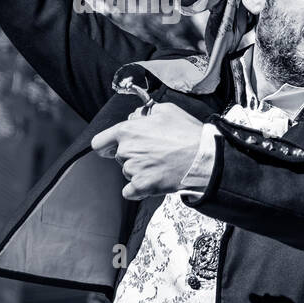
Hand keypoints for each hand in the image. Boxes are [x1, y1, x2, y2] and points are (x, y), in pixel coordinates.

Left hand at [90, 102, 204, 201]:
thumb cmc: (188, 134)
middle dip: (133, 156)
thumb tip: (138, 116)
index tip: (112, 148)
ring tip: (161, 165)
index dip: (106, 146)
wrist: (204, 158)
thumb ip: (147, 111)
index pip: (99, 143)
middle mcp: (126, 150)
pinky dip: (139, 189)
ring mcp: (133, 169)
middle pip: (119, 157)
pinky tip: (153, 181)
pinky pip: (130, 191)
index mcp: (128, 130)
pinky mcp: (142, 186)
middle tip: (154, 153)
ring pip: (128, 173)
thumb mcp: (168, 110)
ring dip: (140, 171)